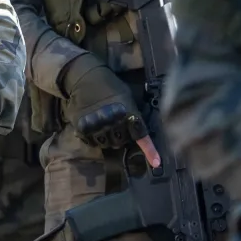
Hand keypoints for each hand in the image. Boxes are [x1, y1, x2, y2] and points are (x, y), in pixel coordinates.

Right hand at [64, 53, 160, 168]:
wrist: (85, 77)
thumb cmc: (110, 86)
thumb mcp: (127, 97)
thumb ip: (133, 114)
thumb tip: (137, 131)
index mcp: (127, 113)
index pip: (140, 135)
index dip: (150, 151)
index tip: (156, 163)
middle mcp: (113, 121)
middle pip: (121, 142)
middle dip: (120, 137)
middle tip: (115, 124)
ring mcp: (97, 126)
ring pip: (106, 144)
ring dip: (106, 138)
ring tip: (103, 124)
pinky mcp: (84, 128)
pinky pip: (93, 142)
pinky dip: (93, 137)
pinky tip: (93, 125)